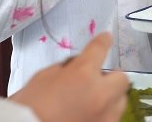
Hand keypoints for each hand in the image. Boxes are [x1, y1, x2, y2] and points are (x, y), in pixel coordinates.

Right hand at [8, 33, 128, 121]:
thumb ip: (66, 68)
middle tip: (98, 79)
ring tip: (93, 101)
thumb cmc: (29, 105)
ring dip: (110, 97)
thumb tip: (77, 67)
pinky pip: (110, 118)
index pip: (100, 49)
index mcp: (83, 74)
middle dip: (111, 77)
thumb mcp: (44, 77)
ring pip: (119, 102)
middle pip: (122, 79)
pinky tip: (89, 114)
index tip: (106, 38)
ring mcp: (105, 117)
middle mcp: (100, 94)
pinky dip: (103, 114)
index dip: (103, 42)